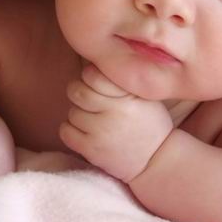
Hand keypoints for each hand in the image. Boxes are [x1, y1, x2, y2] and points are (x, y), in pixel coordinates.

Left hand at [59, 64, 173, 181]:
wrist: (156, 161)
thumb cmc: (150, 123)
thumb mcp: (145, 96)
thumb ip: (123, 80)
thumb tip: (97, 60)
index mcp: (127, 97)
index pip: (92, 74)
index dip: (90, 75)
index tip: (96, 81)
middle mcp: (113, 114)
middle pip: (77, 91)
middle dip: (80, 91)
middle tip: (91, 98)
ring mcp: (100, 133)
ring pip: (71, 112)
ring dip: (79, 113)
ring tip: (94, 118)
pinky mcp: (91, 151)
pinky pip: (65, 131)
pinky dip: (71, 129)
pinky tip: (85, 130)